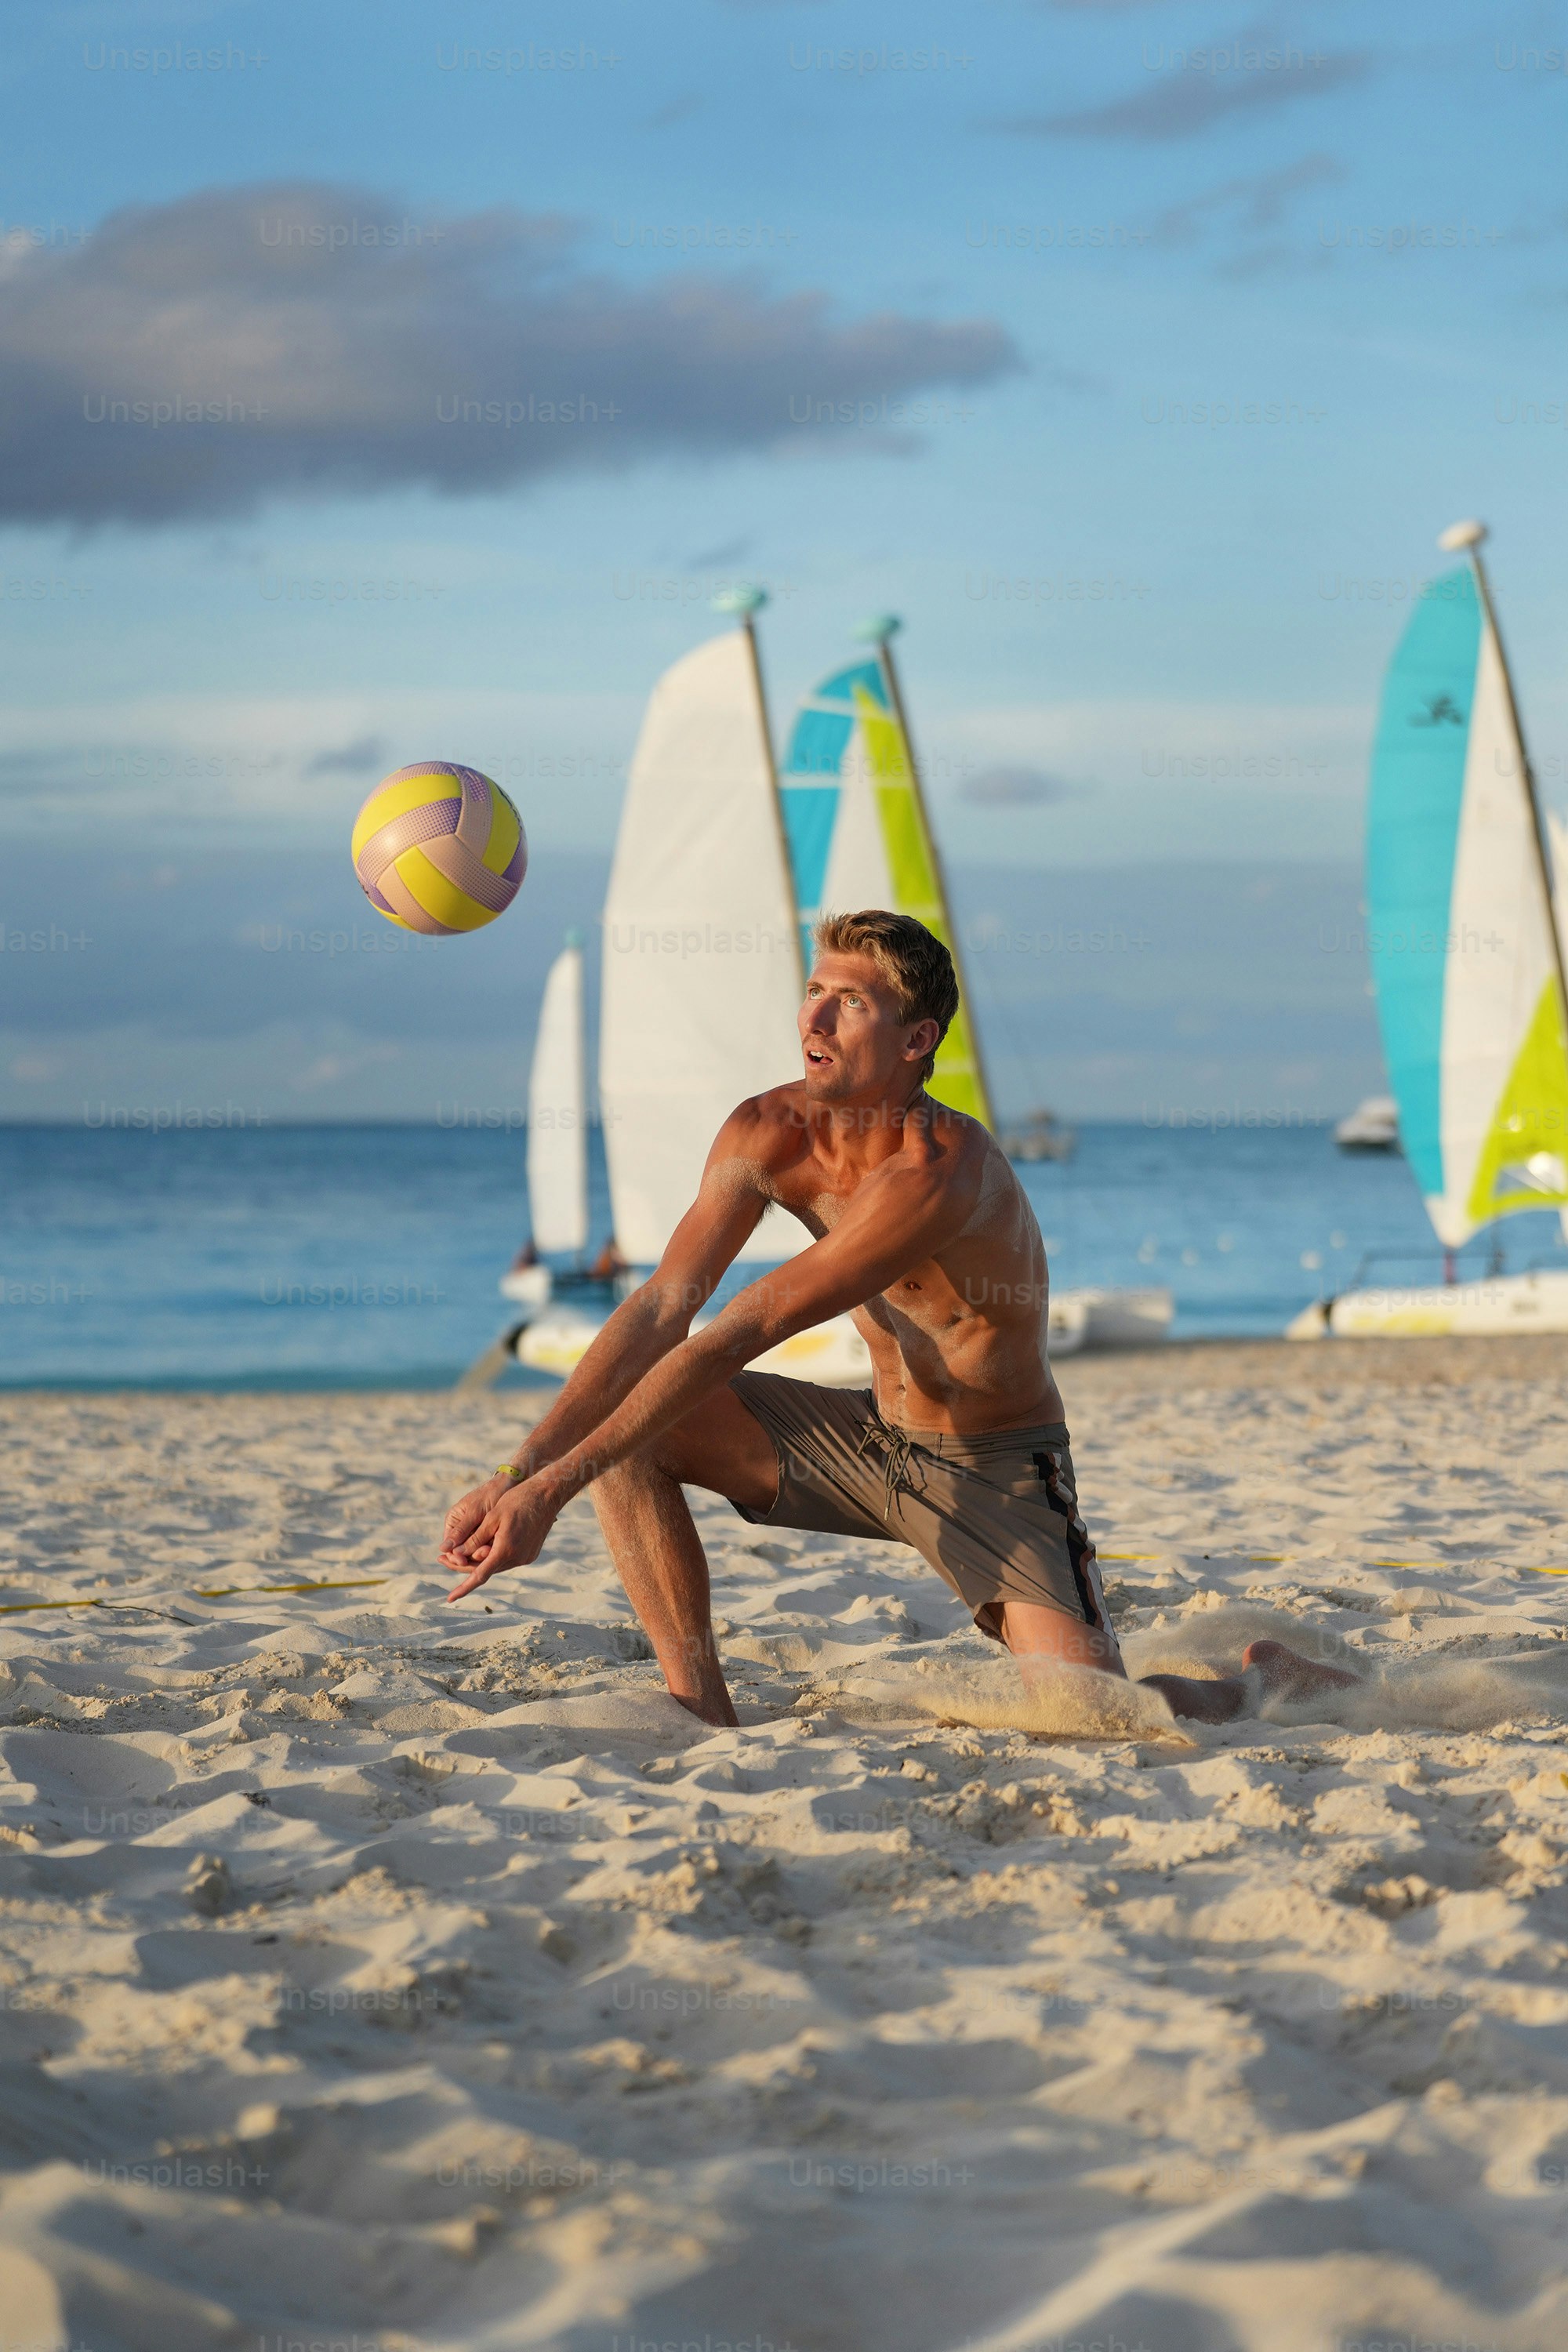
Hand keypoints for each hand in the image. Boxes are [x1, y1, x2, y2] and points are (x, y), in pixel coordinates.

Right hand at [438, 1474, 512, 1567]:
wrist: (510, 1485)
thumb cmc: (490, 1494)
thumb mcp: (474, 1512)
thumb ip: (461, 1531)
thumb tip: (443, 1549)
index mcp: (453, 1522)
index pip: (449, 1547)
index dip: (455, 1557)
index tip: (463, 1561)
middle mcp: (462, 1531)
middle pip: (461, 1553)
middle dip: (470, 1557)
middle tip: (484, 1555)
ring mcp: (476, 1534)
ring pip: (474, 1553)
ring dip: (482, 1556)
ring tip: (491, 1552)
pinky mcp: (489, 1537)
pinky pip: (486, 1549)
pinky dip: (491, 1551)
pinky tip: (498, 1551)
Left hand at [440, 1471, 564, 1601]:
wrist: (547, 1496)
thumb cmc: (517, 1501)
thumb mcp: (492, 1518)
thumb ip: (474, 1539)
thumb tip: (455, 1554)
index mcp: (505, 1550)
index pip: (479, 1575)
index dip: (463, 1588)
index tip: (449, 1599)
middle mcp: (517, 1558)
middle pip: (485, 1570)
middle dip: (463, 1566)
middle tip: (442, 1558)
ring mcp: (525, 1557)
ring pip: (495, 1565)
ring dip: (478, 1562)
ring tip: (457, 1552)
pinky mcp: (530, 1554)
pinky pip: (506, 1560)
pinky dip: (492, 1557)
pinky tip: (481, 1548)